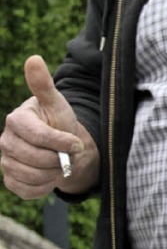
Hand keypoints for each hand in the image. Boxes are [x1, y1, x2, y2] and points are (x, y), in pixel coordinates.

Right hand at [0, 55, 98, 198]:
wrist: (62, 145)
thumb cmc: (59, 120)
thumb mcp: (56, 102)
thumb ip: (43, 84)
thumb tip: (33, 58)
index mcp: (16, 120)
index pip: (39, 137)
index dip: (61, 142)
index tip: (77, 143)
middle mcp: (4, 141)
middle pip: (35, 158)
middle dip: (59, 158)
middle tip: (70, 153)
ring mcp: (5, 162)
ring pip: (32, 176)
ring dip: (53, 172)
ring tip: (60, 162)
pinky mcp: (10, 181)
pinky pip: (28, 190)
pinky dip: (45, 186)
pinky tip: (50, 174)